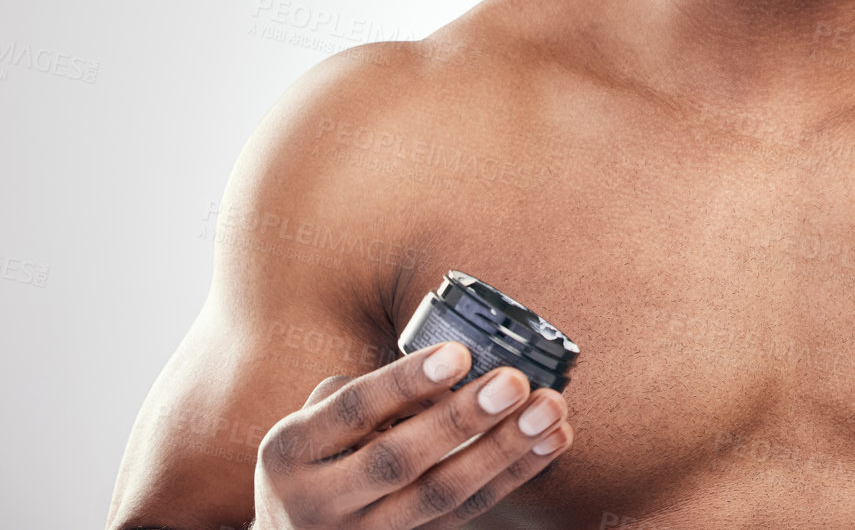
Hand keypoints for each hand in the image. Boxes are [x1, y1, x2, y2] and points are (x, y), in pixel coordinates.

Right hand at [252, 342, 572, 528]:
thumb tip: (456, 370)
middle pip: (398, 461)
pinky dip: (512, 476)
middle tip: (515, 382)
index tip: (459, 353)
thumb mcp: (319, 419)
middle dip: (462, 421)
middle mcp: (318, 500)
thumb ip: (374, 395)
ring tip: (550, 411)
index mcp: (291, 450)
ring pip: (439, 497)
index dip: (406, 382)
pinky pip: (465, 515)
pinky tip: (551, 442)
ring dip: (503, 452)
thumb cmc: (317, 455)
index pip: (353, 411)